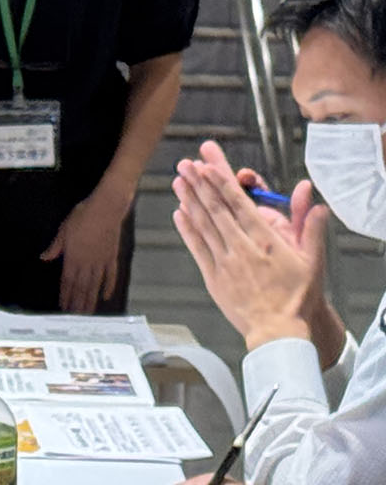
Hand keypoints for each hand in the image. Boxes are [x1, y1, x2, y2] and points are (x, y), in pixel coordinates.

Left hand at [41, 185, 130, 313]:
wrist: (105, 209)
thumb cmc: (82, 216)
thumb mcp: (63, 229)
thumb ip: (55, 247)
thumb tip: (44, 258)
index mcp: (73, 257)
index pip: (68, 280)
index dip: (65, 294)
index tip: (63, 307)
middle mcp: (88, 263)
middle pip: (81, 287)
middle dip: (77, 302)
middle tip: (75, 317)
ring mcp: (102, 262)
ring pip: (95, 285)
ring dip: (90, 299)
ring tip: (88, 313)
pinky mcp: (113, 258)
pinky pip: (111, 276)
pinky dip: (109, 287)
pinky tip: (106, 297)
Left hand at [173, 139, 328, 350]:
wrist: (279, 333)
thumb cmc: (298, 298)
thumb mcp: (313, 262)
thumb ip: (312, 230)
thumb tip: (318, 204)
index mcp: (265, 241)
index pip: (239, 205)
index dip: (221, 182)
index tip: (207, 165)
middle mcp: (241, 248)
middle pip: (216, 209)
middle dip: (200, 184)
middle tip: (185, 163)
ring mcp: (225, 262)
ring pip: (203, 225)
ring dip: (189, 200)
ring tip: (178, 180)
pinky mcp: (213, 277)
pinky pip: (197, 248)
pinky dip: (187, 229)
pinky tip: (178, 213)